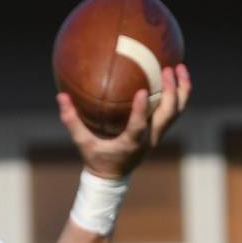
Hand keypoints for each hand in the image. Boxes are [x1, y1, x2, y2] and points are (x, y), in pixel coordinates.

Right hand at [59, 64, 191, 179]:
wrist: (114, 176)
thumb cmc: (97, 157)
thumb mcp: (82, 142)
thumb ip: (71, 121)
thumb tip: (60, 96)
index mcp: (132, 143)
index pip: (139, 127)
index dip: (142, 111)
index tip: (142, 92)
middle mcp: (150, 139)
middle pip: (168, 116)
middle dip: (171, 92)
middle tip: (167, 69)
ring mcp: (158, 135)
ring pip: (177, 112)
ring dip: (181, 90)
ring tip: (180, 67)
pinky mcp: (160, 130)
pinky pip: (174, 111)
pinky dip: (178, 93)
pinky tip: (174, 74)